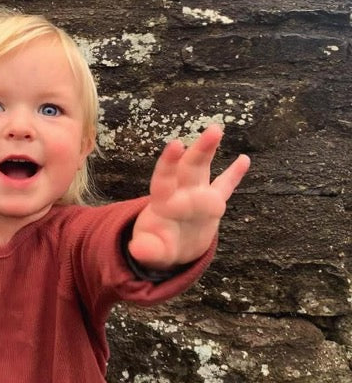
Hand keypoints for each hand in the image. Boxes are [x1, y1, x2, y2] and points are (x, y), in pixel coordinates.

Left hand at [128, 124, 249, 269]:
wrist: (171, 249)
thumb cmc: (158, 246)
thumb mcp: (151, 252)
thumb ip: (147, 250)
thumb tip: (137, 250)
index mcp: (164, 203)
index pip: (165, 179)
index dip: (169, 162)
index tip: (175, 145)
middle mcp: (181, 193)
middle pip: (189, 167)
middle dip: (199, 149)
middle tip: (213, 130)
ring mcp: (198, 196)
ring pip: (204, 169)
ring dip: (208, 150)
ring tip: (216, 129)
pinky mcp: (213, 204)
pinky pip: (225, 187)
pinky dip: (234, 175)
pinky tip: (244, 159)